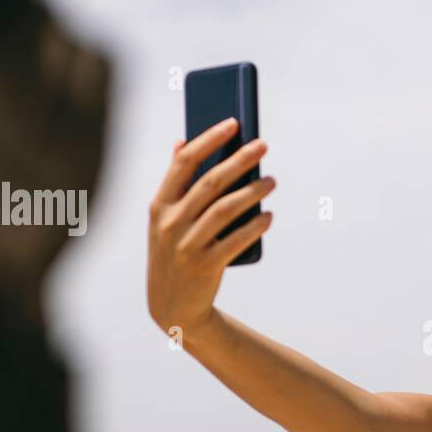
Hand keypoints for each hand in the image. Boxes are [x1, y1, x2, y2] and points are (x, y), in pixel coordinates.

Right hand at [146, 118, 275, 336]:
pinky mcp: (205, 266)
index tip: (233, 123)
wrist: (173, 308)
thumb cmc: (175, 254)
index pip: (184, 163)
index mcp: (160, 206)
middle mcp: (170, 223)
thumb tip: (181, 141)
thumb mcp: (165, 221)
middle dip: (239, 160)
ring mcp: (187, 245)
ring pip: (224, 209)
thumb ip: (175, 184)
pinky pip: (235, 241)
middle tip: (263, 145)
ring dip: (252, 192)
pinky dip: (254, 227)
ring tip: (272, 181)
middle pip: (209, 182)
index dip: (209, 139)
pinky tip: (269, 216)